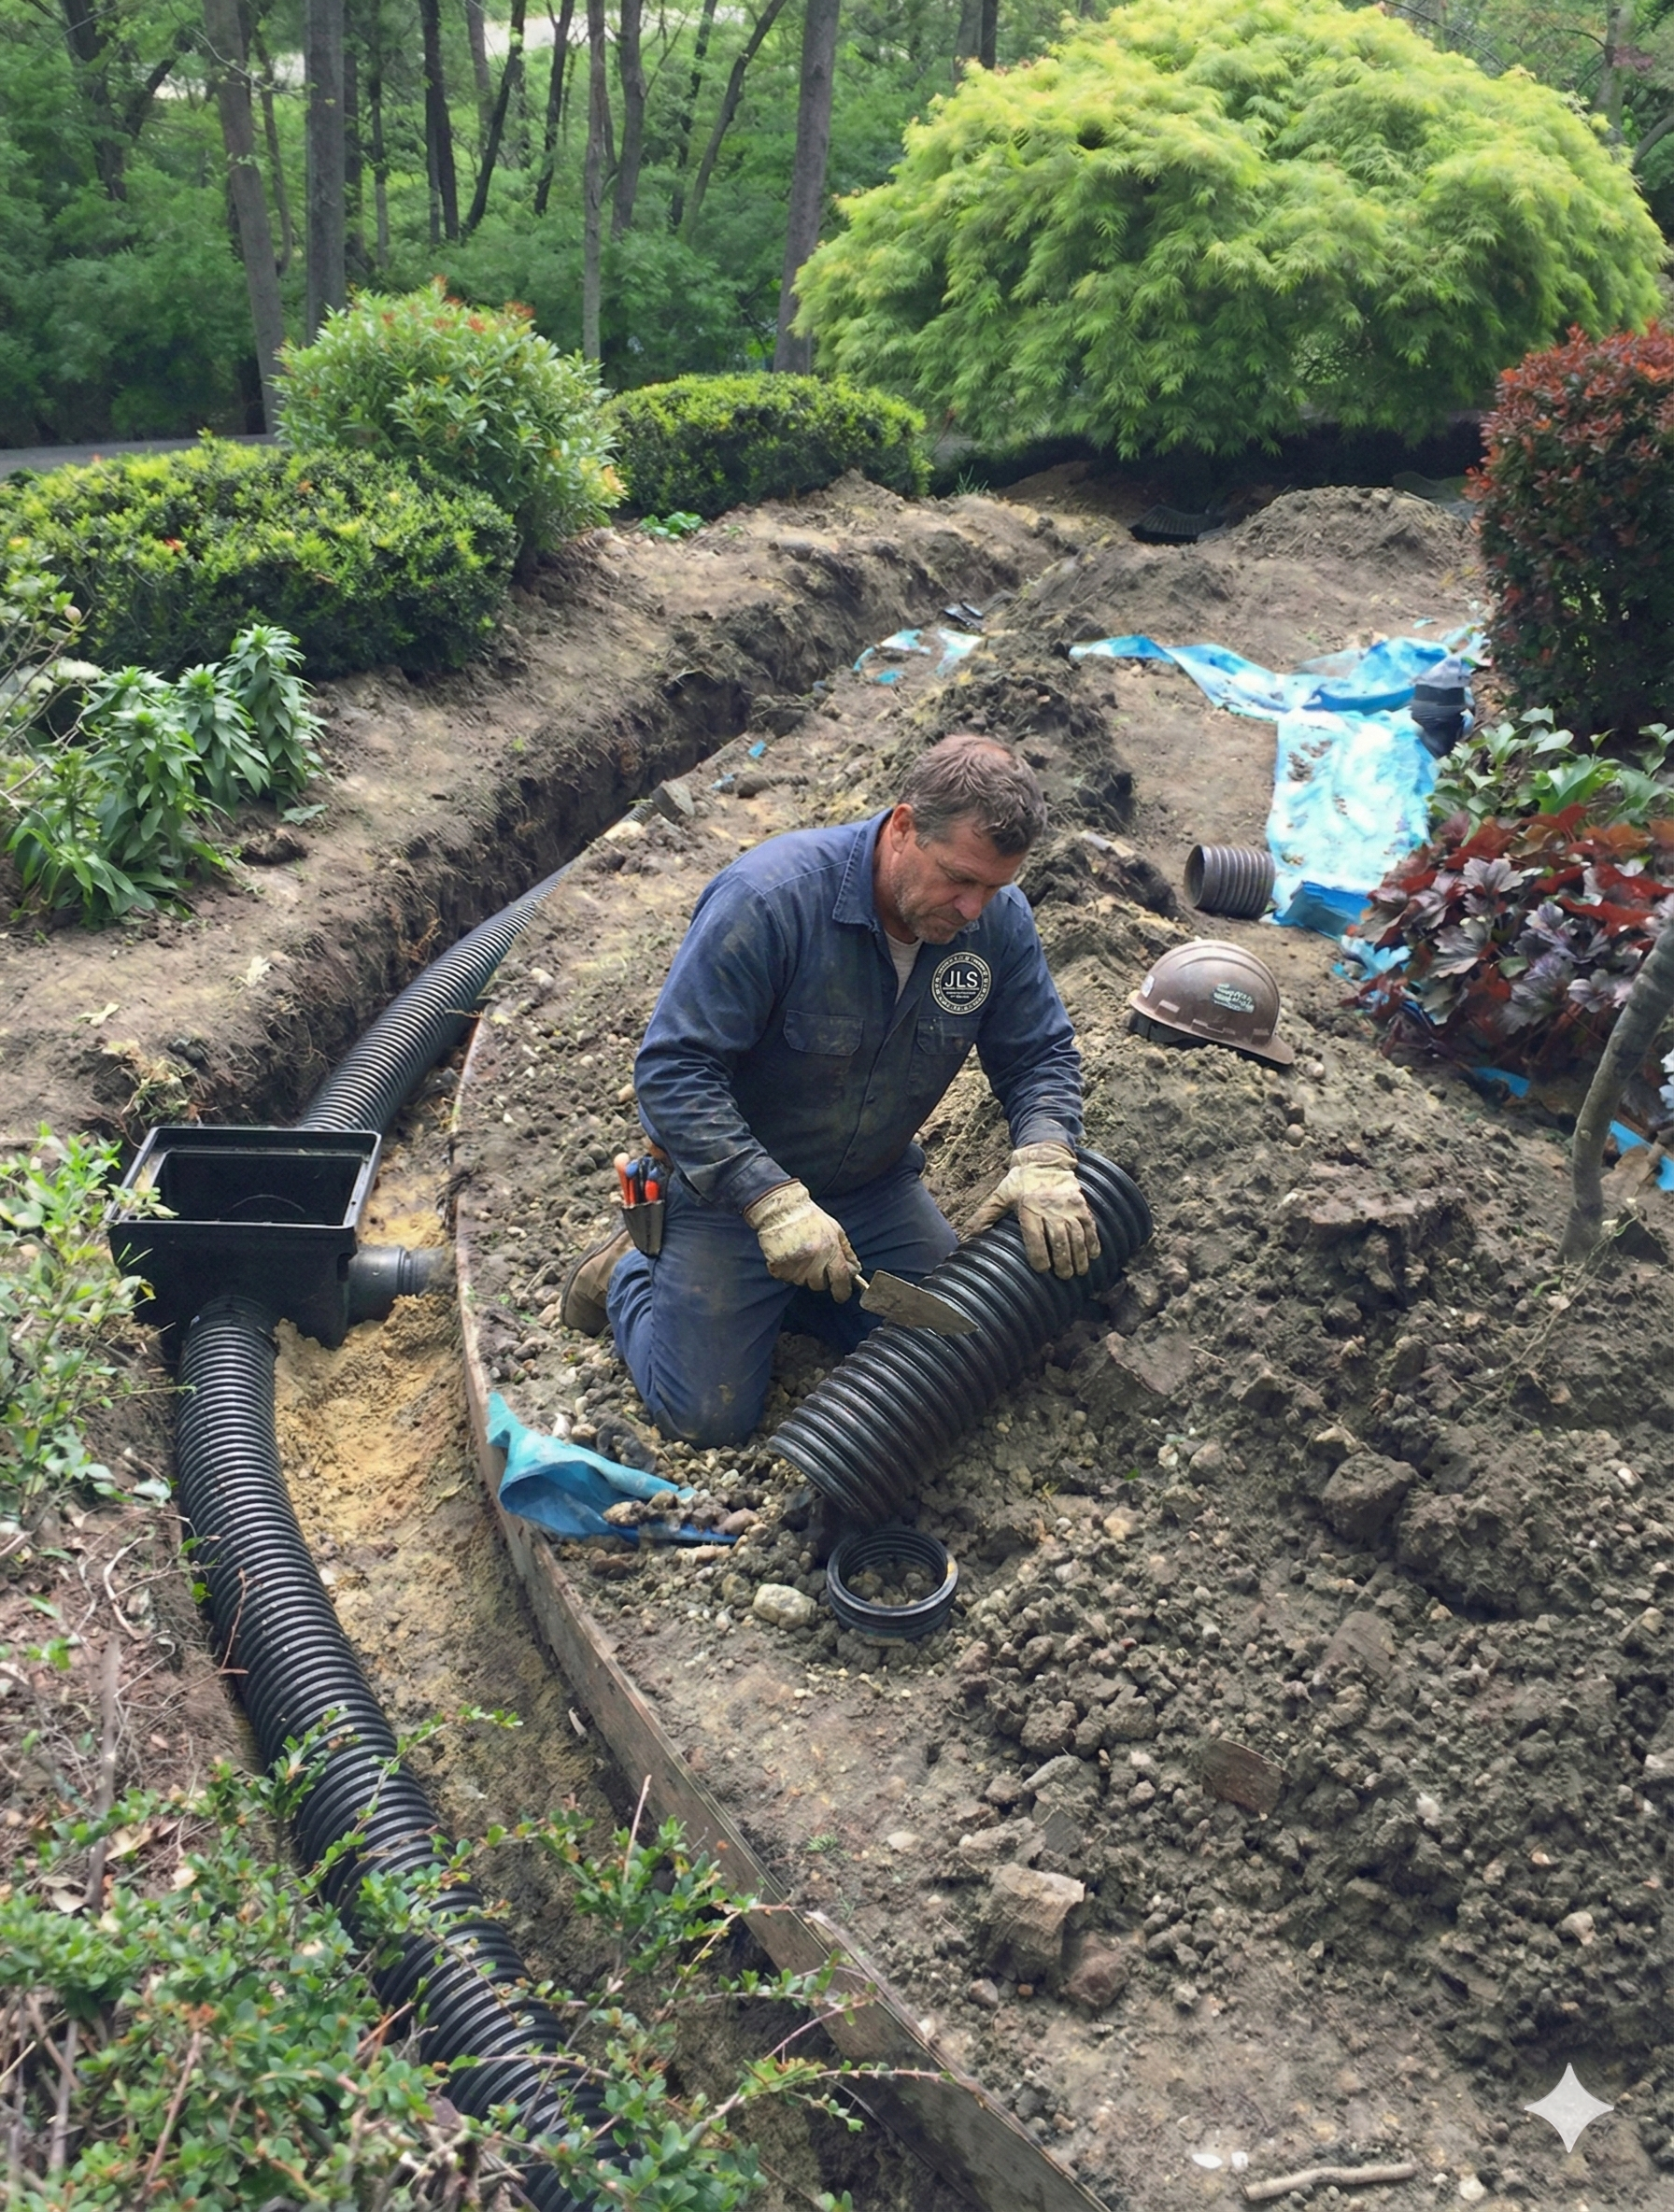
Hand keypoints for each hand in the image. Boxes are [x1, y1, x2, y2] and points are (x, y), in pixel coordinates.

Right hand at [745, 1181, 861, 1298]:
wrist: (781, 1208)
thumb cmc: (809, 1217)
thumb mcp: (835, 1229)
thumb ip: (846, 1251)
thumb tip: (855, 1270)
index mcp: (830, 1249)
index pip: (840, 1278)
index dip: (843, 1291)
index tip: (841, 1296)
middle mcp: (814, 1259)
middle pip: (819, 1285)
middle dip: (819, 1277)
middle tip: (814, 1260)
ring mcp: (795, 1264)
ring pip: (802, 1283)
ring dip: (802, 1274)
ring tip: (800, 1254)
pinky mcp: (778, 1266)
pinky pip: (786, 1278)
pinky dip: (787, 1271)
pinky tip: (788, 1255)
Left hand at [968, 1141, 1099, 1277]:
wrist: (1044, 1159)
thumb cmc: (1020, 1181)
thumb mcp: (1000, 1195)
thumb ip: (986, 1215)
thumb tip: (968, 1234)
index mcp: (1028, 1207)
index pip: (1035, 1236)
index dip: (1039, 1255)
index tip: (1042, 1269)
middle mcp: (1050, 1207)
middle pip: (1059, 1238)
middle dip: (1063, 1261)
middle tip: (1063, 1276)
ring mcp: (1068, 1206)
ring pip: (1077, 1234)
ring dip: (1079, 1255)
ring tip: (1079, 1272)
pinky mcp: (1081, 1203)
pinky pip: (1090, 1225)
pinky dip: (1093, 1241)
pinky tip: (1093, 1255)